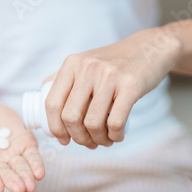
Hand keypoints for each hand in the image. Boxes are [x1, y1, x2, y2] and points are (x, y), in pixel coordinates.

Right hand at [0, 100, 44, 191]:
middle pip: (5, 173)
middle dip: (12, 181)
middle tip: (19, 189)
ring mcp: (11, 154)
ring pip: (20, 168)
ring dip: (26, 177)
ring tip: (30, 186)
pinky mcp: (24, 144)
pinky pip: (32, 155)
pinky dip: (36, 164)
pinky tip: (39, 173)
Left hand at [44, 28, 181, 148]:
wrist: (148, 49)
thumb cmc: (113, 64)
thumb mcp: (85, 64)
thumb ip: (63, 80)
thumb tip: (42, 109)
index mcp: (71, 64)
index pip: (52, 103)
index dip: (55, 128)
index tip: (63, 139)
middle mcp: (87, 67)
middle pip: (70, 117)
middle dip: (78, 138)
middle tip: (87, 142)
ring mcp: (109, 75)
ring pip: (93, 123)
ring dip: (98, 140)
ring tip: (104, 141)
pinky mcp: (130, 85)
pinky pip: (115, 122)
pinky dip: (115, 136)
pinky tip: (116, 136)